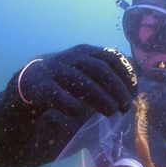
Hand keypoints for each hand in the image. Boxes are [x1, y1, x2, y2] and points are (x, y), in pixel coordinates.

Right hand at [19, 44, 137, 116]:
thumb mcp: (87, 69)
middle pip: (100, 69)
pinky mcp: (42, 85)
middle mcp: (72, 57)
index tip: (134, 93)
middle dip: (117, 88)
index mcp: (86, 51)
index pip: (112, 58)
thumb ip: (106, 74)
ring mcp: (56, 69)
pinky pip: (61, 96)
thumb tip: (133, 91)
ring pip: (83, 83)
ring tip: (111, 112)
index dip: (126, 75)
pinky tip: (82, 115)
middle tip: (125, 106)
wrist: (31, 79)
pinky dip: (74, 106)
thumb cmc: (68, 77)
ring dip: (101, 99)